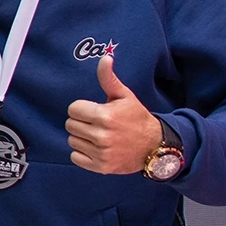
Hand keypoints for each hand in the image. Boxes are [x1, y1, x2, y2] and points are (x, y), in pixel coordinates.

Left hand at [66, 54, 162, 174]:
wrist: (155, 146)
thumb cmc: (136, 117)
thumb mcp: (124, 96)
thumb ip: (109, 78)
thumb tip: (105, 57)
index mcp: (105, 116)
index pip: (73, 109)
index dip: (82, 108)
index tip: (94, 111)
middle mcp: (102, 136)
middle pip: (70, 125)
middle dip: (81, 122)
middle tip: (97, 123)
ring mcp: (102, 153)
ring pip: (72, 141)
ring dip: (82, 138)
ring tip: (98, 135)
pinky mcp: (101, 167)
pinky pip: (75, 158)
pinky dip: (82, 154)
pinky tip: (96, 148)